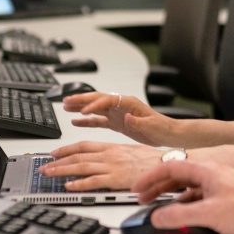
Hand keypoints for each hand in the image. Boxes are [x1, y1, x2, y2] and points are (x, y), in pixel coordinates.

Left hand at [40, 142, 163, 191]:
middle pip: (78, 156)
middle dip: (58, 161)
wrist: (167, 164)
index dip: (67, 149)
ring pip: (81, 167)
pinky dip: (79, 184)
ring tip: (49, 175)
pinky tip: (69, 187)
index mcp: (112, 147)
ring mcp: (112, 166)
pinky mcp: (116, 179)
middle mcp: (109, 155)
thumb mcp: (131, 151)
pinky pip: (93, 181)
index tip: (55, 153)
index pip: (84, 145)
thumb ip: (116, 154)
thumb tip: (106, 160)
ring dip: (62, 171)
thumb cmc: (153, 160)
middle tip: (44, 167)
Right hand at [61, 91, 175, 145]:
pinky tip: (76, 121)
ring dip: (80, 107)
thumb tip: (127, 116)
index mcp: (129, 103)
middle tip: (65, 101)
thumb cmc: (163, 127)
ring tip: (65, 107)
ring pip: (95, 108)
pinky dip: (86, 120)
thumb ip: (139, 121)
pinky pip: (98, 120)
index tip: (83, 111)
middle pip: (97, 99)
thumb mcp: (152, 125)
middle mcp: (121, 106)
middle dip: (81, 99)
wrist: (168, 134)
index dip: (94, 104)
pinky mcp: (116, 123)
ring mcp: (117, 114)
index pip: (107, 100)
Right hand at [134, 160, 233, 233]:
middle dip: (158, 187)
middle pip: (177, 176)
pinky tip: (183, 216)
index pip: (170, 167)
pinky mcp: (226, 197)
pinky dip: (185, 204)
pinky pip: (199, 197)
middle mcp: (212, 174)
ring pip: (188, 187)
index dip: (150, 177)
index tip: (137, 187)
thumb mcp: (209, 214)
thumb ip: (180, 216)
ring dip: (171, 197)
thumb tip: (158, 216)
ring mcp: (220, 185)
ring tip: (159, 208)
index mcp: (206, 170)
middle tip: (143, 198)